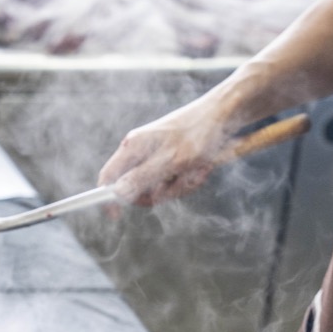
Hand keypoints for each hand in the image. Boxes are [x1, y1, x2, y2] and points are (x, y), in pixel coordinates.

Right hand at [98, 96, 232, 206]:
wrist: (224, 116)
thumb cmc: (198, 133)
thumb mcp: (171, 160)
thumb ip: (142, 177)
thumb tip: (118, 193)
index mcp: (133, 147)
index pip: (108, 176)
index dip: (107, 198)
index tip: (116, 215)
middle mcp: (141, 152)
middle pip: (136, 189)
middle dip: (159, 192)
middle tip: (177, 181)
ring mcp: (157, 158)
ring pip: (158, 190)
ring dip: (179, 186)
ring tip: (195, 169)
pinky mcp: (172, 162)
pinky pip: (174, 184)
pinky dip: (188, 181)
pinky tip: (200, 168)